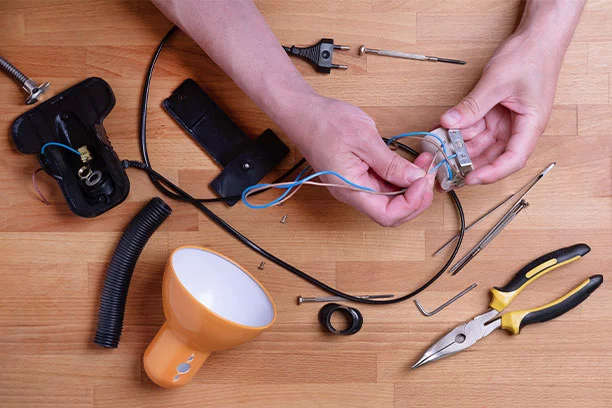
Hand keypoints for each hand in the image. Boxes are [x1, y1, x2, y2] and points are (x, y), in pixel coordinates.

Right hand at [286, 95, 434, 226]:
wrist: (304, 113)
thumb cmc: (325, 123)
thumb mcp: (364, 138)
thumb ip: (390, 163)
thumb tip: (415, 178)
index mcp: (351, 189)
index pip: (388, 215)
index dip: (412, 203)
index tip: (423, 180)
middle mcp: (353, 193)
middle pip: (392, 212)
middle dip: (417, 196)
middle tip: (429, 172)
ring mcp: (356, 186)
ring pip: (391, 200)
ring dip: (412, 186)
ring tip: (424, 164)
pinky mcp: (360, 176)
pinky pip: (385, 186)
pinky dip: (402, 178)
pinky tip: (412, 164)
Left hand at [440, 30, 565, 184]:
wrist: (537, 37)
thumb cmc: (530, 57)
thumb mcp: (497, 82)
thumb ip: (473, 105)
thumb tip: (449, 123)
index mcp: (530, 125)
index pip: (513, 159)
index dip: (492, 173)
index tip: (470, 178)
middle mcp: (518, 128)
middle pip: (492, 155)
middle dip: (468, 164)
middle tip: (444, 171)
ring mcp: (505, 122)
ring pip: (480, 143)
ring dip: (460, 148)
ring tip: (438, 151)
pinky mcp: (494, 114)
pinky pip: (475, 128)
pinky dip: (460, 131)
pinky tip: (442, 133)